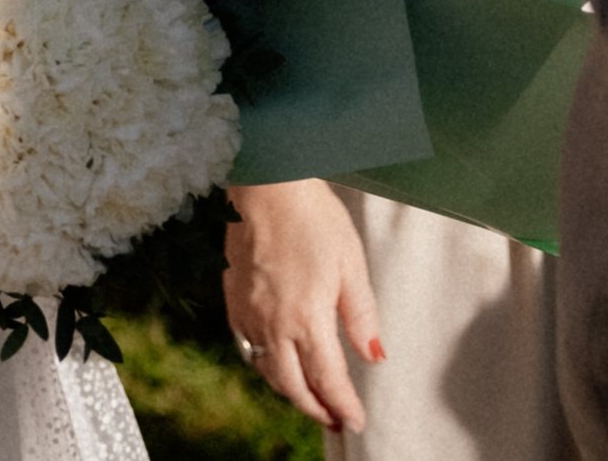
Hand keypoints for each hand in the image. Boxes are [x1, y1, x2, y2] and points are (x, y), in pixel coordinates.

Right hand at [223, 180, 382, 433]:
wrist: (266, 185)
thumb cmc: (313, 217)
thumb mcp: (351, 264)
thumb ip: (361, 316)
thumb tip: (374, 356)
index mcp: (307, 318)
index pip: (328, 379)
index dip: (343, 406)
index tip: (355, 422)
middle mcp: (273, 323)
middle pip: (292, 386)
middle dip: (315, 409)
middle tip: (335, 420)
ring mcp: (248, 312)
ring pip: (266, 369)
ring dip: (289, 389)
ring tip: (309, 397)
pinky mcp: (233, 298)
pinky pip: (247, 345)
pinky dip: (264, 362)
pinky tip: (276, 360)